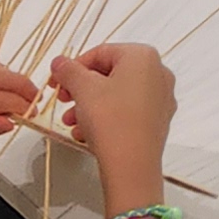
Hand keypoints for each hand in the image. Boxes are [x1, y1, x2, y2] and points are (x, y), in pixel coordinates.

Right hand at [48, 41, 174, 209]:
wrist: (132, 166)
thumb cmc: (110, 119)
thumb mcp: (82, 89)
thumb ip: (68, 70)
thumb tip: (60, 62)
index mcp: (143, 56)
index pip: (101, 53)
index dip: (74, 67)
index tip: (57, 81)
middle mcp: (158, 73)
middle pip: (110, 74)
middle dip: (81, 89)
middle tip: (63, 101)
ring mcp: (162, 99)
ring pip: (117, 95)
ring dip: (89, 106)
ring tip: (71, 123)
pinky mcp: (158, 121)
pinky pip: (127, 112)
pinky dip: (106, 118)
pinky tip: (86, 134)